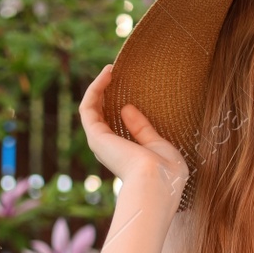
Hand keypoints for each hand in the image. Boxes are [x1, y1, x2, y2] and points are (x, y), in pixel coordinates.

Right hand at [79, 64, 190, 198]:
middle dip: (105, 95)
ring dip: (98, 88)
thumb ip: (143, 129)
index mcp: (124, 154)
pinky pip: (88, 107)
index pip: (115, 128)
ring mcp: (100, 142)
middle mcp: (108, 149)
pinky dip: (95, 89)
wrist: (158, 182)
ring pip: (90, 110)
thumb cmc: (165, 171)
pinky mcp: (95, 135)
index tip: (128, 88)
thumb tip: (127, 108)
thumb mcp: (158, 145)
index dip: (117, 106)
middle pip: (99, 117)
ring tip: (109, 69)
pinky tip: (107, 74)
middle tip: (114, 74)